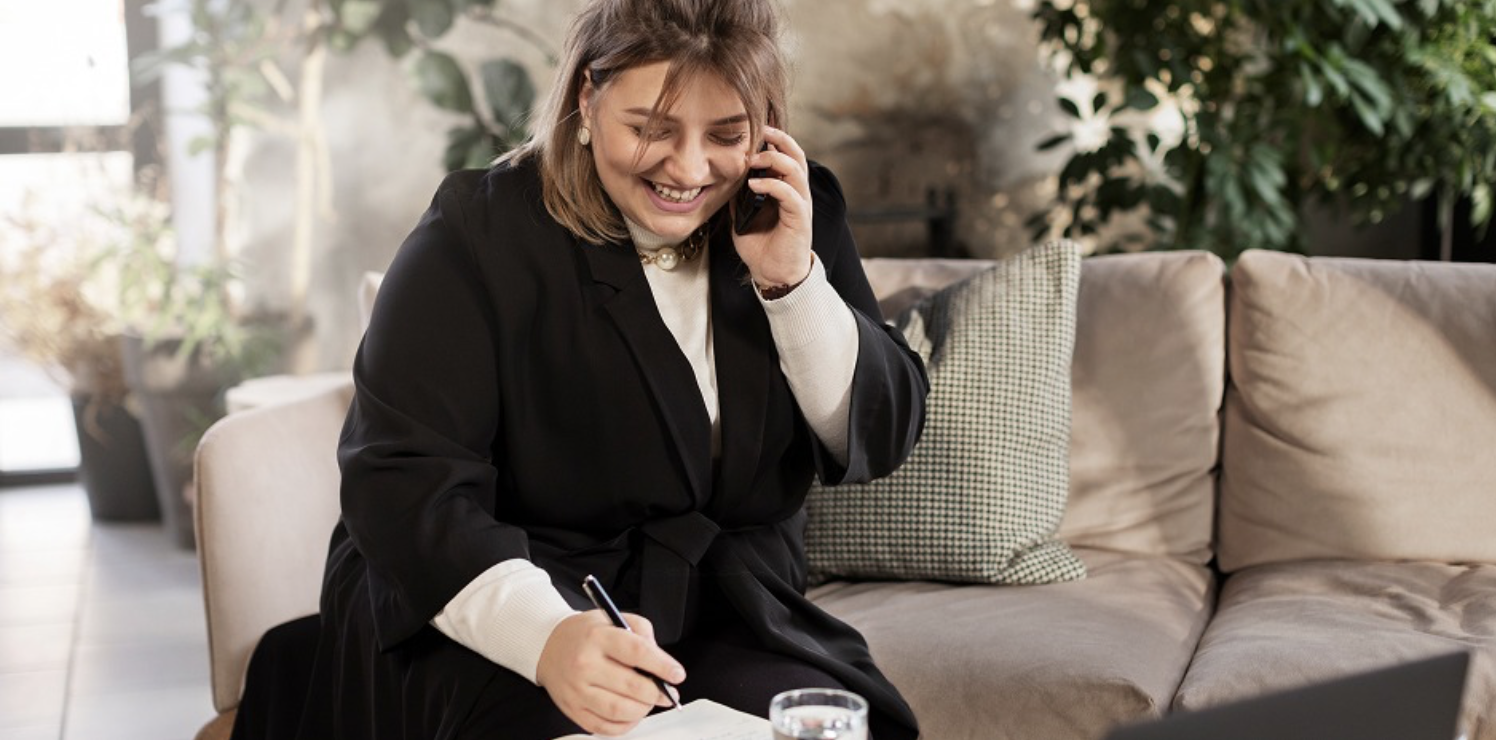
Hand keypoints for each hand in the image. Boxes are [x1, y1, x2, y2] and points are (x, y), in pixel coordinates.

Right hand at [536, 610, 686, 735]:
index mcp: (598, 637)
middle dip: (656, 693)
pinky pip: (604, 727)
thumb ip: (641, 632)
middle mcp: (585, 664)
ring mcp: (577, 690)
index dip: (662, 666)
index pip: (636, 652)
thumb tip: (660, 659)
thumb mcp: (613, 618)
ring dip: (642, 710)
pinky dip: (625, 725)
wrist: (548, 646)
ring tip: (649, 702)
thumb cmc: (585, 634)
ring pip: (619, 710)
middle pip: (630, 686)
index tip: (677, 674)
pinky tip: (632, 714)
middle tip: (667, 693)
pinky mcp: (573, 709)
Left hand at [732, 126, 813, 288]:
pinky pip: (790, 194)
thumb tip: (725, 181)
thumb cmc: (761, 247)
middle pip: (797, 155)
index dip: (775, 140)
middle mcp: (797, 193)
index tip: (756, 128)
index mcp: (786, 190)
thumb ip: (738, 198)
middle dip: (780, 139)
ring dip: (774, 160)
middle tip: (761, 131)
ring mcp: (800, 205)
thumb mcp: (742, 218)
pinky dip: (772, 185)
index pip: (786, 156)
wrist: (774, 275)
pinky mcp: (800, 219)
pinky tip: (754, 185)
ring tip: (753, 159)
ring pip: (796, 170)